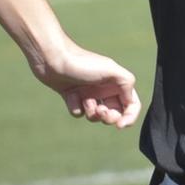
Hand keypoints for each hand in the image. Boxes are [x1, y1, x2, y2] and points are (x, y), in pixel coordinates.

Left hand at [26, 36, 140, 127]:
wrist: (52, 59)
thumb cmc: (82, 63)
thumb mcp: (111, 70)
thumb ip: (126, 82)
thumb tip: (129, 101)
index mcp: (116, 82)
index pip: (131, 104)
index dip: (130, 117)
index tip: (120, 125)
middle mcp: (104, 89)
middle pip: (115, 113)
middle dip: (108, 117)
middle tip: (100, 112)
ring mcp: (88, 93)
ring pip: (96, 116)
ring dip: (91, 112)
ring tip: (84, 101)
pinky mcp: (73, 97)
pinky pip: (79, 112)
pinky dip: (75, 107)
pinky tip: (70, 95)